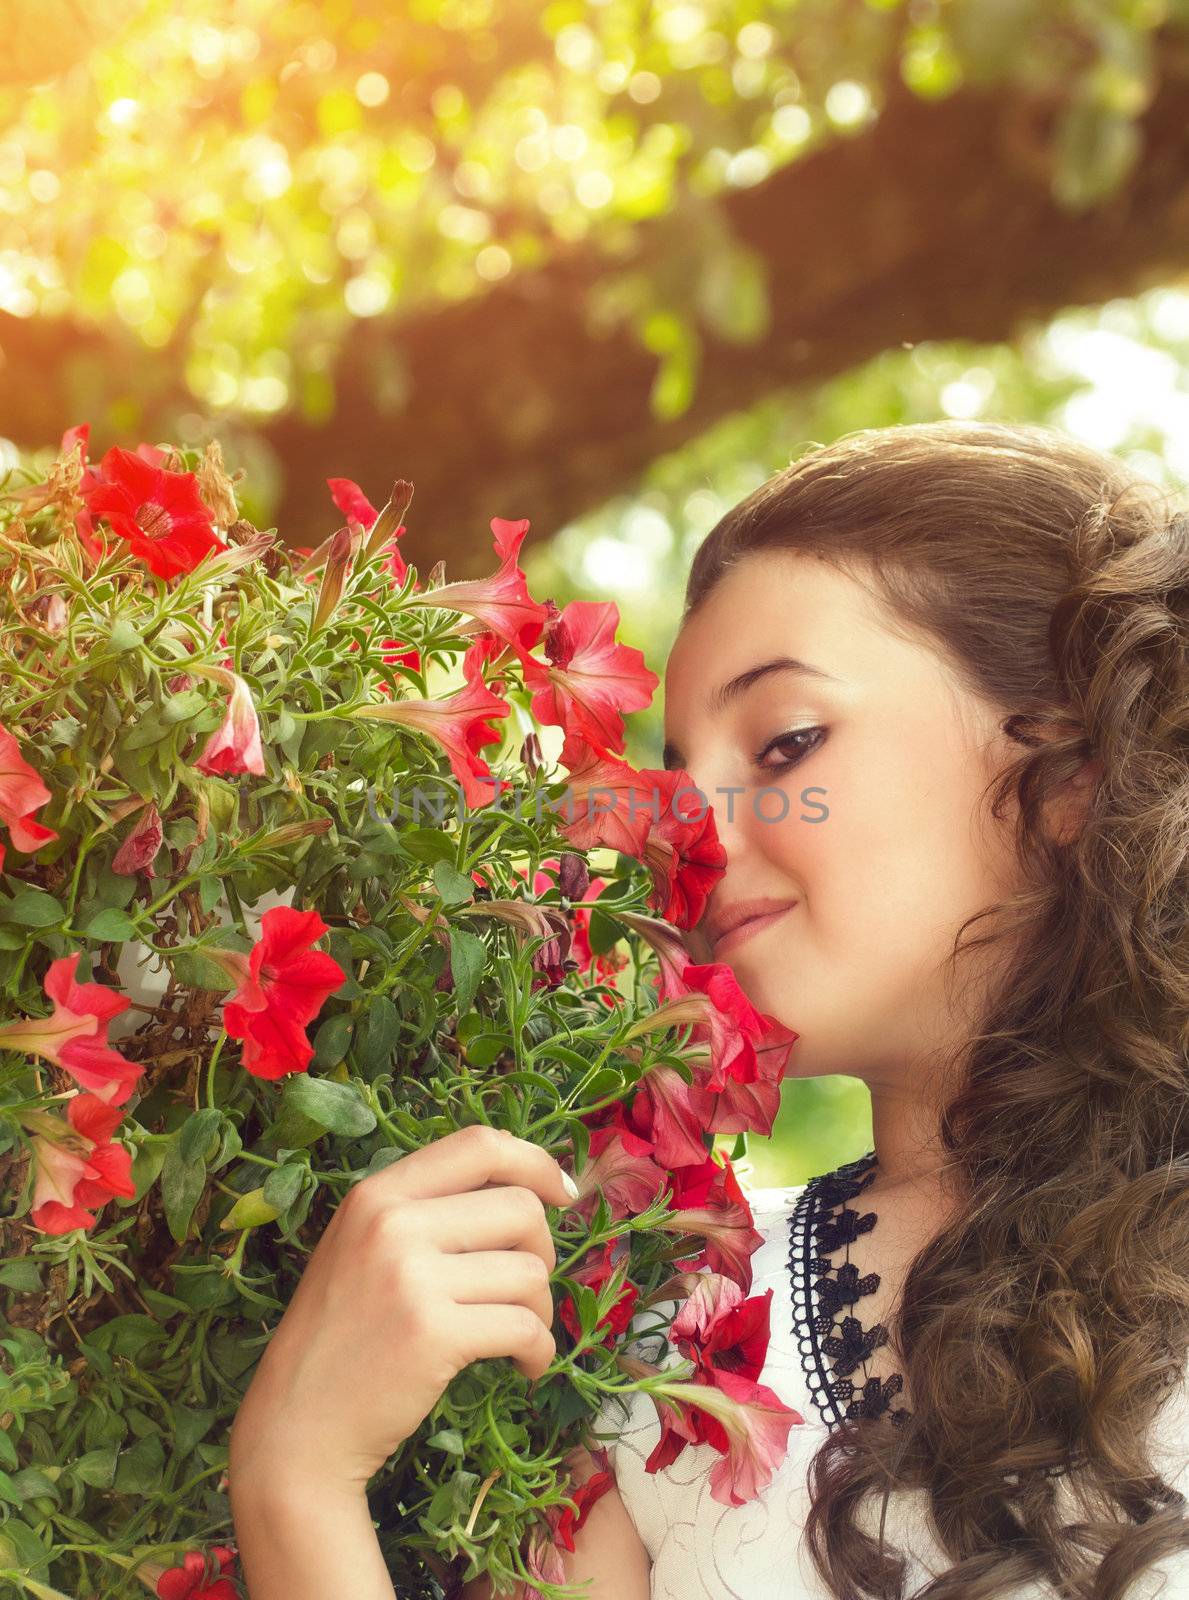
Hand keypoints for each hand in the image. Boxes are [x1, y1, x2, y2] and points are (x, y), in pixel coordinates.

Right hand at [227, 1124, 579, 1493]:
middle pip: (520, 1208)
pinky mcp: (433, 1334)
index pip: (479, 1145)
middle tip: (522, 1290)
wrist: (297, 1427)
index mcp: (378, 1193)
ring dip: (540, 1310)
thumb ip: (427, 1211)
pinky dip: (539, 1350)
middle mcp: (393, 1224)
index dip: (535, 1162)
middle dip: (541, 1251)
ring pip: (530, 1271)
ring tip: (517, 1334)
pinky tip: (523, 1365)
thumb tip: (529, 1191)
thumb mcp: (363, 1246)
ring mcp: (411, 1278)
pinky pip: (524, 1326)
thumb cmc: (342, 1336)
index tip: (562, 1193)